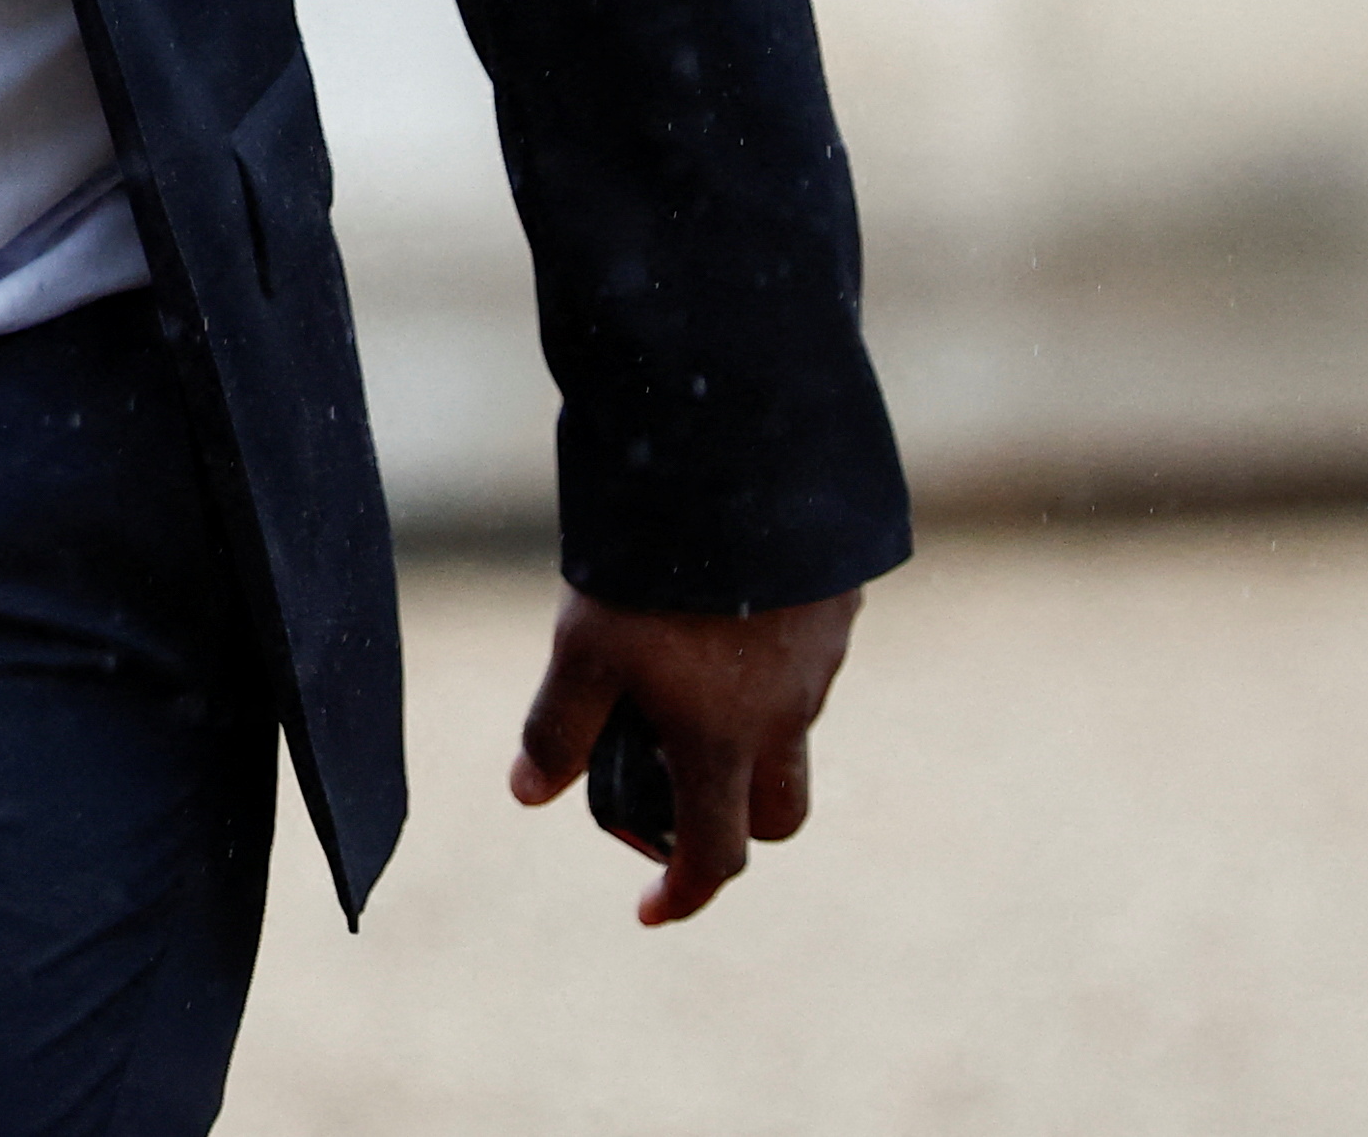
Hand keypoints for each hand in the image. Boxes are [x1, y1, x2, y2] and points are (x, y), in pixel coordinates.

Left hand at [509, 582, 860, 926]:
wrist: (742, 458)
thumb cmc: (651, 566)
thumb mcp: (584, 648)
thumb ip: (559, 729)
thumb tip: (529, 795)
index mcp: (725, 740)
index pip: (716, 855)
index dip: (681, 892)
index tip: (649, 908)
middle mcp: (788, 713)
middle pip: (779, 811)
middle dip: (733, 821)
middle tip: (672, 789)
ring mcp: (822, 659)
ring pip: (791, 729)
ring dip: (745, 731)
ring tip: (678, 668)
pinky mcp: (838, 602)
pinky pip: (806, 659)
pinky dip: (766, 665)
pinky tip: (718, 609)